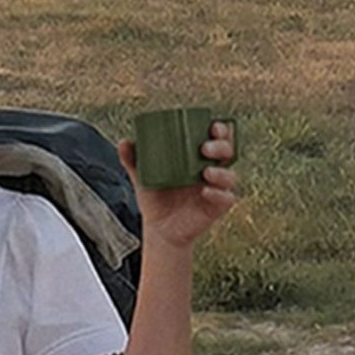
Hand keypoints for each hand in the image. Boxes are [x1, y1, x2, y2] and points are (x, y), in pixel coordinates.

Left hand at [118, 121, 238, 250]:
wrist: (159, 229)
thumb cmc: (156, 198)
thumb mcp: (143, 176)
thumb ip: (133, 159)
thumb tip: (124, 142)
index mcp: (198, 158)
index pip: (217, 138)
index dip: (220, 129)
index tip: (211, 126)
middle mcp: (211, 170)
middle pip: (228, 152)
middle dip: (222, 145)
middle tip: (205, 147)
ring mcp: (216, 189)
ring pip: (230, 175)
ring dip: (221, 171)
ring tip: (206, 172)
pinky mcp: (217, 207)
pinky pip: (226, 198)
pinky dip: (218, 194)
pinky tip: (206, 191)